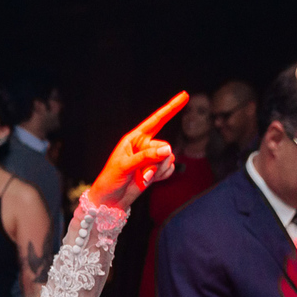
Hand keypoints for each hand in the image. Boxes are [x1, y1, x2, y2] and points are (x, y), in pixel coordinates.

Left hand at [87, 92, 188, 210]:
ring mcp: (152, 158)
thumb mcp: (125, 166)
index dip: (171, 108)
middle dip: (157, 161)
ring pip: (169, 158)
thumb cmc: (111, 180)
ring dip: (159, 170)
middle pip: (165, 146)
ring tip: (144, 177)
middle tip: (144, 173)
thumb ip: (146, 157)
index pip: (156, 120)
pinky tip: (149, 180)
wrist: (111, 201)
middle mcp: (145, 145)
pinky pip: (170, 169)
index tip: (185, 95)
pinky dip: (162, 176)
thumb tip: (168, 150)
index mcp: (134, 138)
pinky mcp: (156, 170)